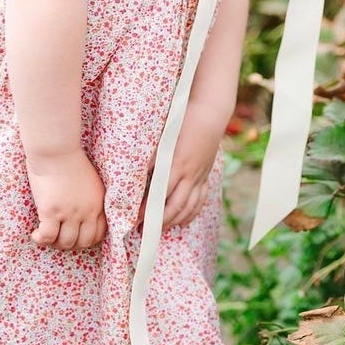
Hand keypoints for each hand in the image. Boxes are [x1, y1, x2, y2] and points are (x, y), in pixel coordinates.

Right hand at [27, 149, 107, 250]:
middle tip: (59, 239)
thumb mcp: (90, 182)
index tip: (75, 237)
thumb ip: (89, 198)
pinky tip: (36, 235)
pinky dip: (41, 240)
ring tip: (46, 236)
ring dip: (55, 244)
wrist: (56, 150)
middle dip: (71, 245)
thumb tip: (80, 213)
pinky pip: (48, 236)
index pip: (99, 233)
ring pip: (66, 242)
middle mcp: (87, 210)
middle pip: (83, 242)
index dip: (86, 240)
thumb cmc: (69, 161)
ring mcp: (70, 212)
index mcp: (98, 203)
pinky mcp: (52, 211)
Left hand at [136, 115, 223, 233]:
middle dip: (159, 221)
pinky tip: (182, 221)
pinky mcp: (206, 176)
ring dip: (174, 221)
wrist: (210, 113)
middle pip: (175, 206)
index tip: (134, 219)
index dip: (146, 209)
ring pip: (189, 207)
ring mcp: (200, 177)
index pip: (159, 194)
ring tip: (160, 229)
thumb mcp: (163, 137)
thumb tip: (133, 173)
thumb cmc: (183, 121)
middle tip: (145, 230)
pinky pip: (200, 200)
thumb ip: (150, 156)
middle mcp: (190, 174)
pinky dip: (191, 213)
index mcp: (177, 165)